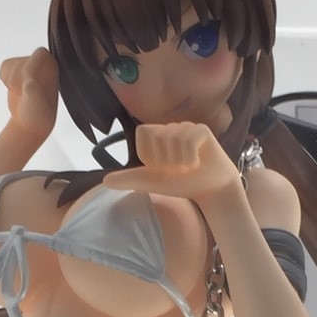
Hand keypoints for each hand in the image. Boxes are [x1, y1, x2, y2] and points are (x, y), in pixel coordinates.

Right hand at [0, 48, 58, 140]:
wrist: (29, 122)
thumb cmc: (37, 115)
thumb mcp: (37, 106)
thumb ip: (34, 93)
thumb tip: (29, 84)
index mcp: (53, 67)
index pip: (40, 52)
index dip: (32, 67)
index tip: (29, 83)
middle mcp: (42, 63)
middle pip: (21, 61)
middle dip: (18, 79)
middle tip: (24, 93)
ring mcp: (28, 64)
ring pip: (10, 63)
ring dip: (10, 81)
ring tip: (22, 93)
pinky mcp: (15, 68)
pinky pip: (3, 66)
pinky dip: (4, 79)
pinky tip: (15, 89)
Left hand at [102, 122, 240, 200]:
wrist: (211, 189)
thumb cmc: (183, 183)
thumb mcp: (153, 182)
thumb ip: (130, 179)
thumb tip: (104, 181)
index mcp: (157, 136)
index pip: (143, 135)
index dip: (150, 155)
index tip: (161, 168)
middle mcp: (171, 128)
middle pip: (158, 137)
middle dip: (166, 161)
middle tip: (177, 170)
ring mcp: (187, 127)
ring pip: (174, 140)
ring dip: (179, 163)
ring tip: (187, 168)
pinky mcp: (202, 131)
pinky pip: (189, 140)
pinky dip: (190, 159)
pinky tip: (197, 164)